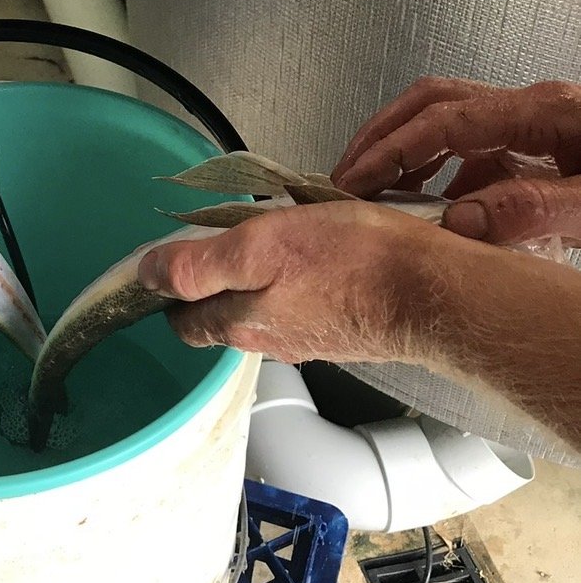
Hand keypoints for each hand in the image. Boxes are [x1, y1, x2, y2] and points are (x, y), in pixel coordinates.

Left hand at [136, 202, 445, 363]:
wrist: (434, 292)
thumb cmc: (352, 260)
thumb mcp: (262, 244)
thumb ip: (199, 265)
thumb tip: (147, 275)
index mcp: (240, 323)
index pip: (181, 318)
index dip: (170, 288)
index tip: (176, 255)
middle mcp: (268, 341)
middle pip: (218, 317)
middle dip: (211, 286)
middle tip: (222, 240)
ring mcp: (307, 339)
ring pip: (260, 312)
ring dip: (255, 283)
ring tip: (271, 243)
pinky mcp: (342, 331)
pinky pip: (301, 308)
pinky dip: (294, 286)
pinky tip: (313, 260)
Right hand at [332, 77, 580, 243]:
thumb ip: (529, 210)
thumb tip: (456, 221)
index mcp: (542, 111)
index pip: (442, 120)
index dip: (389, 150)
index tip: (353, 184)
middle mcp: (528, 107)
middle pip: (430, 102)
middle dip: (378, 138)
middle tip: (343, 179)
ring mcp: (529, 125)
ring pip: (444, 123)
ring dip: (401, 153)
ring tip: (368, 193)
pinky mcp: (533, 147)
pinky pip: (469, 153)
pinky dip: (435, 175)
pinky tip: (422, 208)